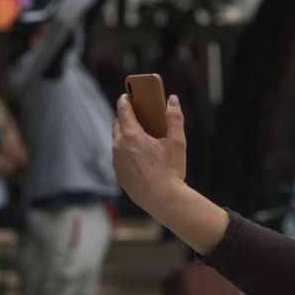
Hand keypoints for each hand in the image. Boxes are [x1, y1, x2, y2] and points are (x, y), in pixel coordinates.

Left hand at [113, 94, 185, 213]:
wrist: (163, 200)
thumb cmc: (170, 170)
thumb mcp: (177, 142)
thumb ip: (175, 117)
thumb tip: (172, 100)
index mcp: (131, 135)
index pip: (123, 109)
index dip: (125, 99)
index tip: (127, 95)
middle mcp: (119, 146)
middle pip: (117, 124)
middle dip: (125, 117)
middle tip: (136, 115)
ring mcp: (117, 161)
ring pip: (117, 142)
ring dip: (124, 135)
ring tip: (138, 135)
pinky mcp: (118, 174)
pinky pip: (119, 157)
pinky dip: (126, 152)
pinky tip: (138, 155)